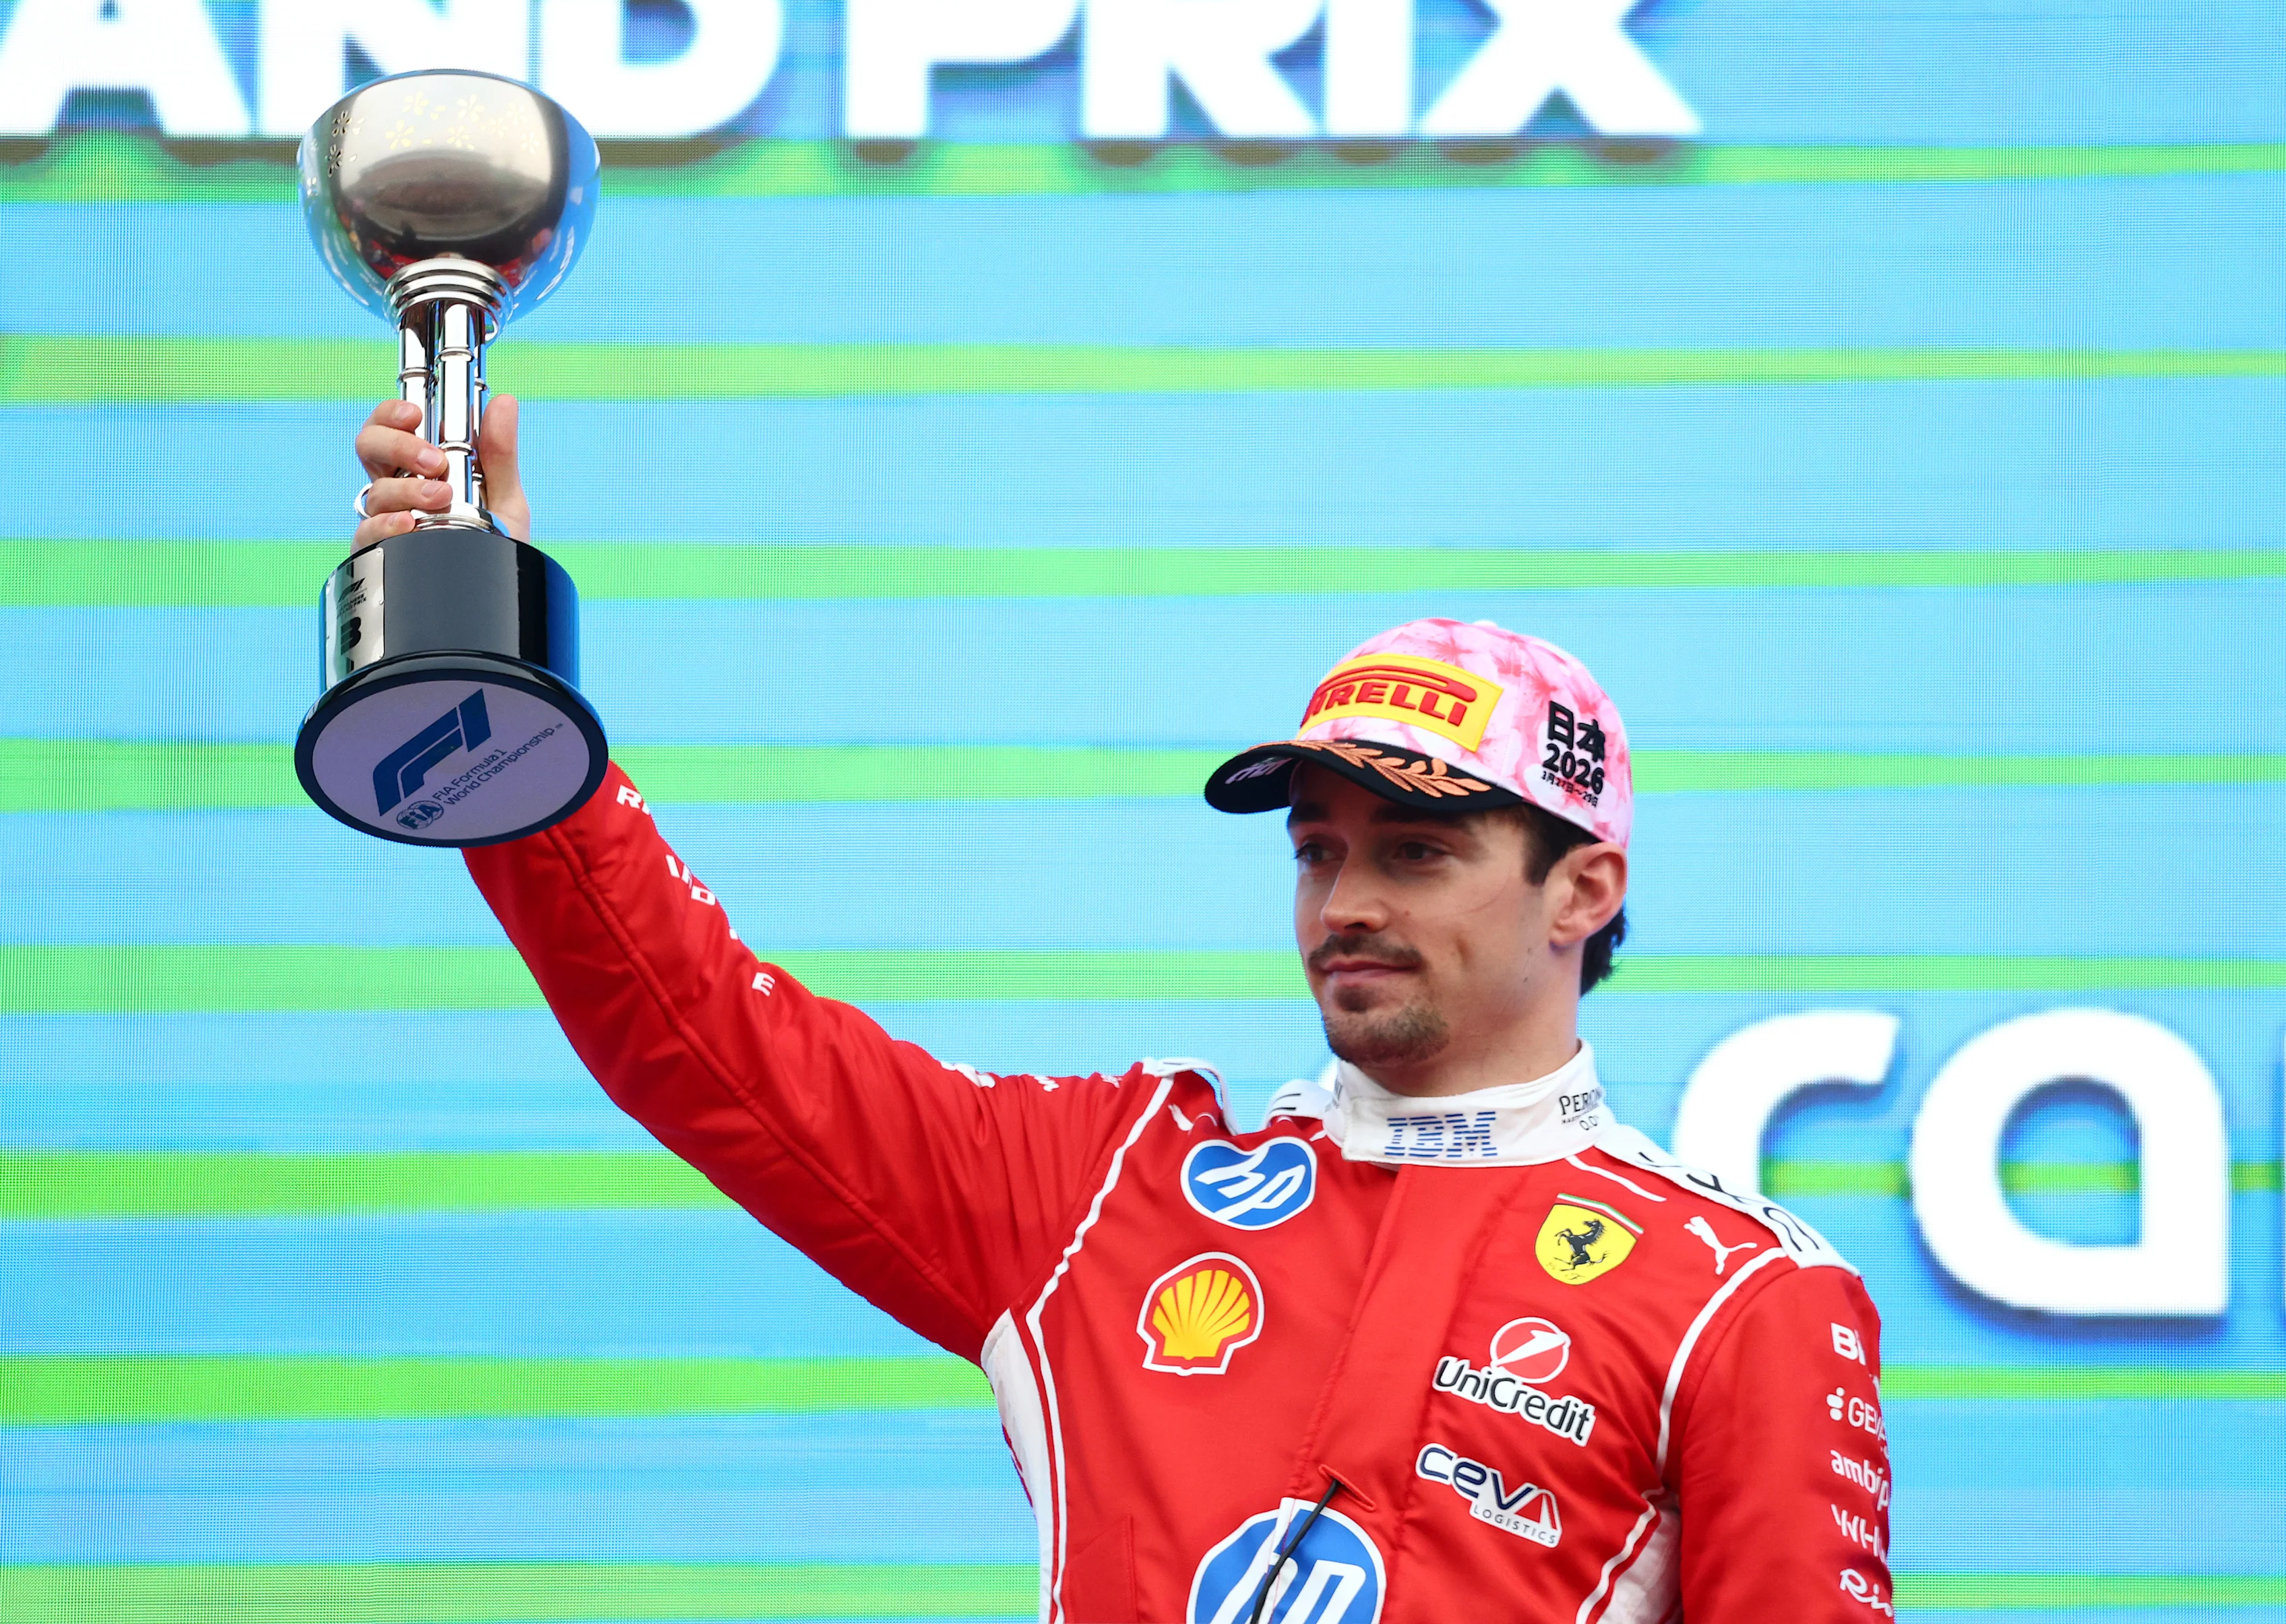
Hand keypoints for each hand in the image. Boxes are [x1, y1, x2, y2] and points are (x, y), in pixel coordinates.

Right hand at [349, 394, 531, 551]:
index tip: (415, 414)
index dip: (393, 413)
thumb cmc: (495, 545)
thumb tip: (503, 403)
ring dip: (407, 489)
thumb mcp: (505, 499)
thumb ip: (500, 454)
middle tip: (436, 462)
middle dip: (398, 445)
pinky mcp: (380, 552)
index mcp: (420, 468)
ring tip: (441, 497)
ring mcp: (386, 520)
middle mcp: (398, 489)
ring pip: (375, 490)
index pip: (391, 426)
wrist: (492, 597)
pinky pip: (367, 532)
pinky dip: (387, 524)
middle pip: (370, 447)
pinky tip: (408, 524)